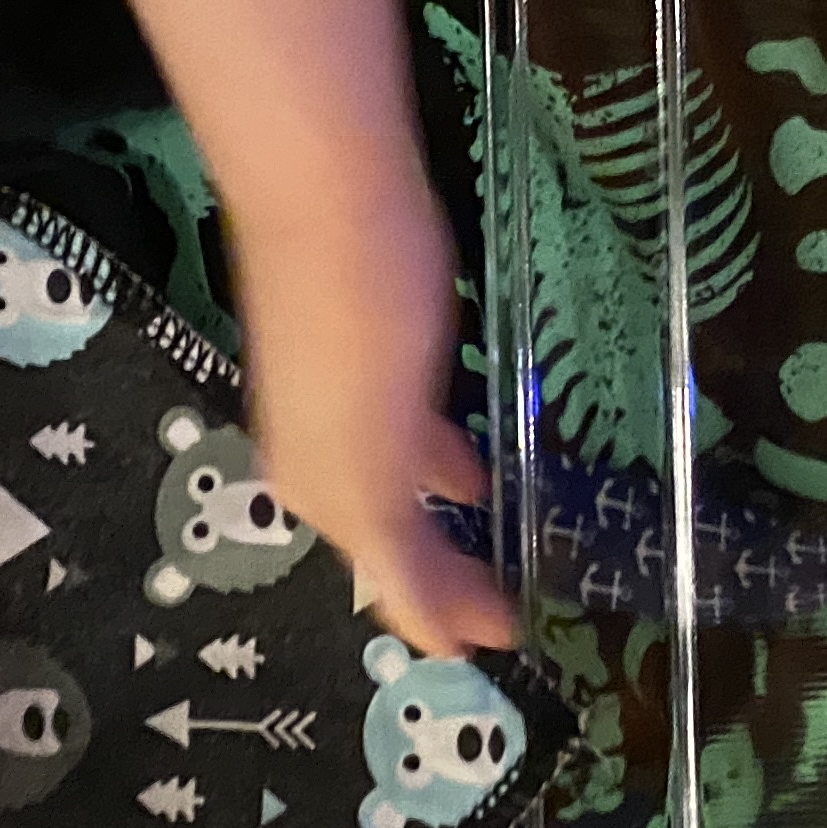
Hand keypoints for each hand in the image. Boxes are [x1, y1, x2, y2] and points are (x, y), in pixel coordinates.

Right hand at [235, 191, 516, 658]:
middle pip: (386, 544)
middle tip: (510, 604)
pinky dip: (438, 466)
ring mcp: (333, 401)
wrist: (325, 185)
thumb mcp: (380, 449)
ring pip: (396, 490)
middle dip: (442, 580)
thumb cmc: (363, 316)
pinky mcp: (358, 350)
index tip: (507, 643)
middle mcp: (317, 456)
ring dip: (443, 524)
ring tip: (501, 538)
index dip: (445, 619)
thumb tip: (444, 638)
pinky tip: (470, 456)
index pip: (391, 585)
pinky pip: (404, 438)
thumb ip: (402, 548)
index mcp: (323, 489)